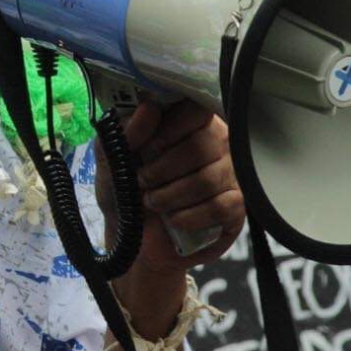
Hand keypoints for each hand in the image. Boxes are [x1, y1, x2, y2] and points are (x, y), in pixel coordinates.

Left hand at [95, 99, 243, 278]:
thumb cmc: (126, 193)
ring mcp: (232, 174)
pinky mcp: (236, 207)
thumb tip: (149, 108)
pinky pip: (221, 207)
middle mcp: (218, 143)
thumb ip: (127, 134)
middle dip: (163, 169)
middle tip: (144, 181)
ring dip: (171, 195)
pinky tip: (174, 220)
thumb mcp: (114, 162)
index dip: (171, 129)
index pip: (196, 109)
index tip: (149, 147)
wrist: (134, 243)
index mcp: (189, 122)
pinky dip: (189, 217)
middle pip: (202, 145)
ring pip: (208, 179)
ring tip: (153, 202)